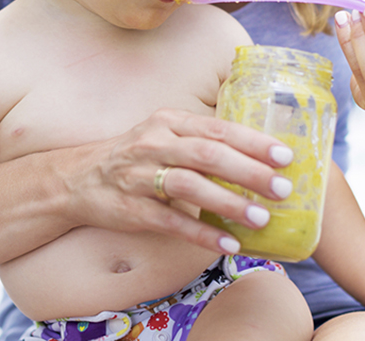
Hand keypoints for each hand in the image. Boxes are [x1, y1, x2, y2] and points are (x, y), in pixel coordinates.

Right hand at [64, 107, 293, 253]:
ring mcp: (139, 175)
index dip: (253, 141)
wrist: (80, 178)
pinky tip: (228, 244)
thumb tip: (258, 155)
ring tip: (261, 219)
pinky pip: (170, 221)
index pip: (217, 128)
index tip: (284, 155)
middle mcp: (155, 143)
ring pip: (190, 185)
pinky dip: (201, 232)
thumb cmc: (136, 156)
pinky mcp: (130, 208)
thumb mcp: (165, 136)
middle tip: (282, 187)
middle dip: (249, 171)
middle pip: (208, 154)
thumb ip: (202, 140)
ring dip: (229, 203)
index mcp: (169, 121)